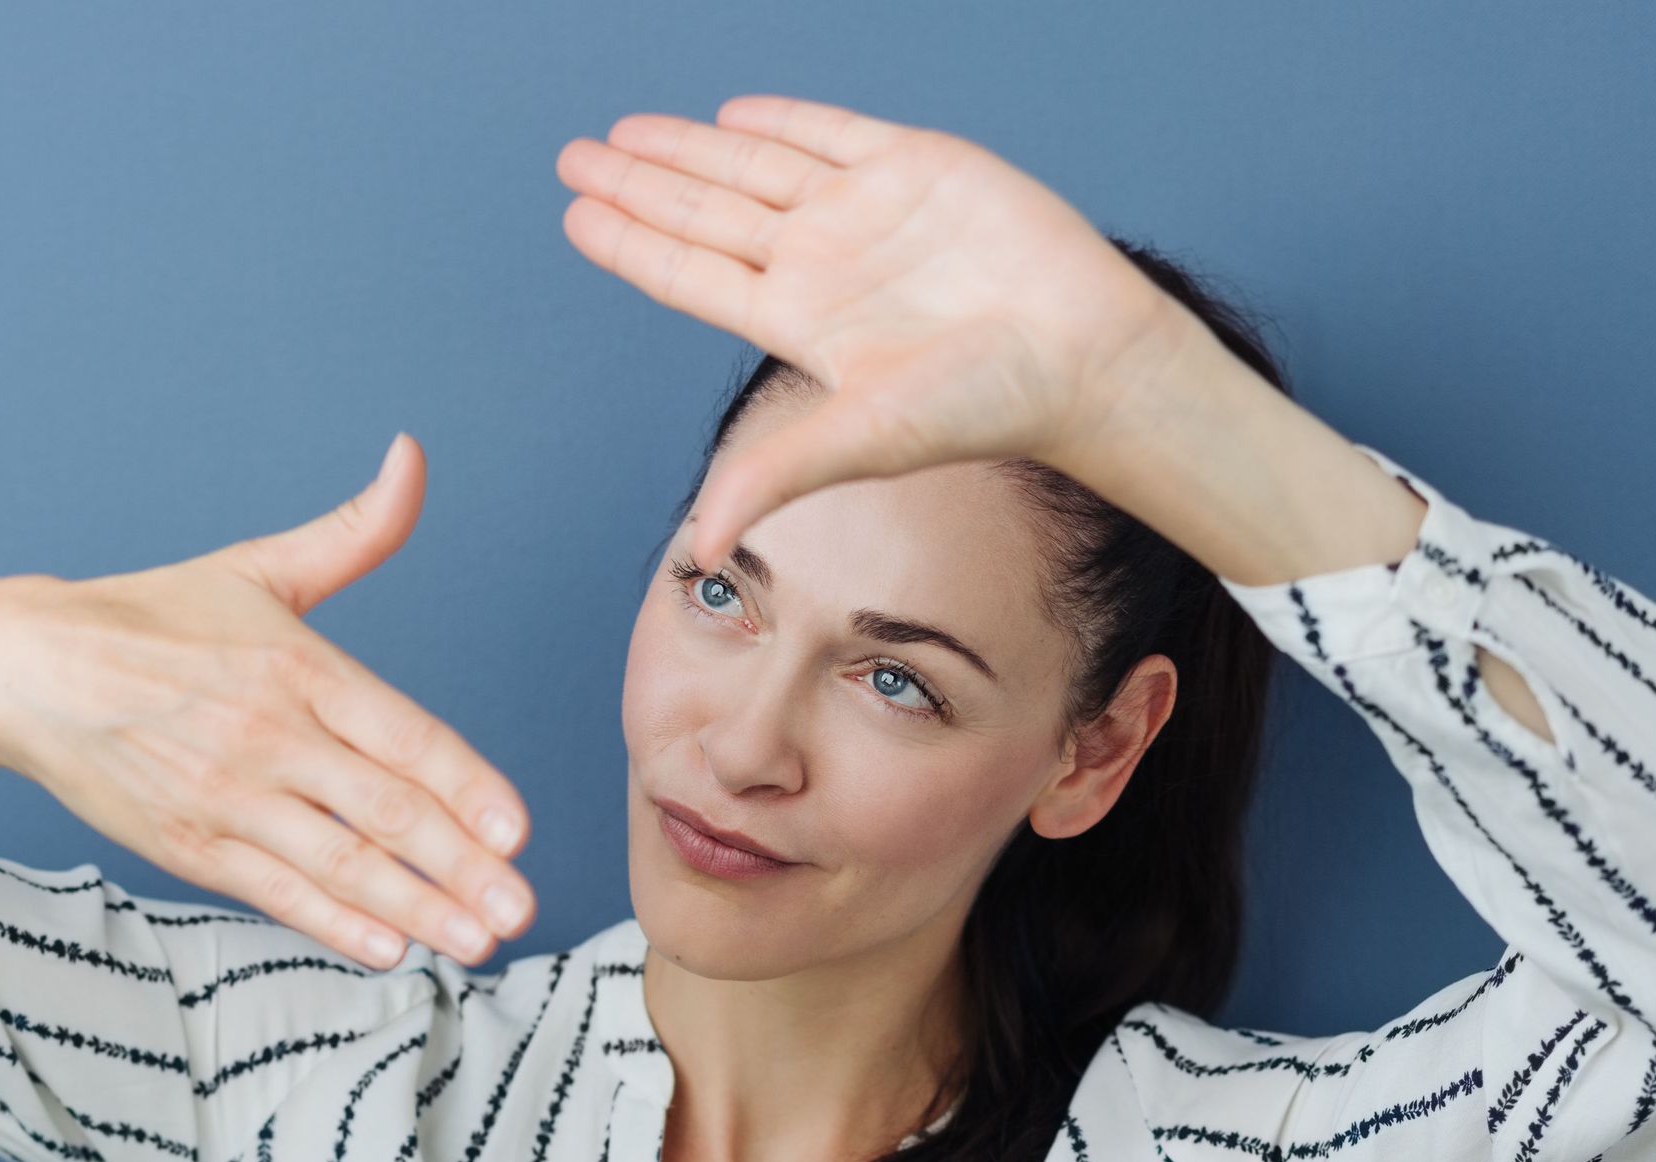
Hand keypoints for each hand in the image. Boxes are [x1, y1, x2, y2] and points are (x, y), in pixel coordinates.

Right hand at [0, 433, 535, 969]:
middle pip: (384, 811)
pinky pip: (275, 893)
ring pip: (339, 863)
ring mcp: (227, 797)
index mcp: (298, 667)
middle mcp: (269, 735)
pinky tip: (389, 947)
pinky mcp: (188, 844)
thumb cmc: (151, 618)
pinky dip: (334, 924)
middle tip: (519, 909)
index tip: (517, 828)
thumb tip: (413, 457)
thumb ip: (355, 530)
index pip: (404, 735)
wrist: (21, 667)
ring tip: (477, 941)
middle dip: (461, 867)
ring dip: (416, 908)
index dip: (466, 785)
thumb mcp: (259, 567)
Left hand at [555, 94, 1192, 570]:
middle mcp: (822, 263)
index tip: (574, 213)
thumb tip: (696, 552)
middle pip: (707, 212)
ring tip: (625, 131)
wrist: (1083, 354)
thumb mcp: (862, 438)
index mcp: (799, 320)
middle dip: (639, 184)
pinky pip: (833, 133)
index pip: (691, 274)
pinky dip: (783, 119)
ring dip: (689, 147)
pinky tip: (732, 114)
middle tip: (573, 155)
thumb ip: (773, 477)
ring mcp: (867, 213)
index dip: (632, 243)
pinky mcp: (918, 166)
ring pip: (755, 165)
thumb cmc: (985, 405)